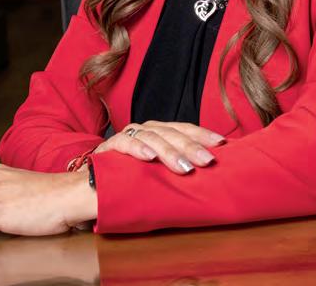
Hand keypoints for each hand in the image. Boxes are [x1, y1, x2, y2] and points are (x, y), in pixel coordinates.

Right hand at [93, 121, 225, 173]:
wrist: (93, 185)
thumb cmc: (131, 179)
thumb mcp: (158, 173)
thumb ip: (177, 168)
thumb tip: (211, 177)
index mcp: (159, 133)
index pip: (184, 129)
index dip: (202, 135)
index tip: (222, 144)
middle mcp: (145, 130)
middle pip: (171, 133)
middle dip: (191, 147)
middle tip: (207, 161)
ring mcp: (127, 137)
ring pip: (151, 138)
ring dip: (169, 152)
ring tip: (184, 167)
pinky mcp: (108, 148)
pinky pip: (123, 144)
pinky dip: (137, 149)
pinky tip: (149, 158)